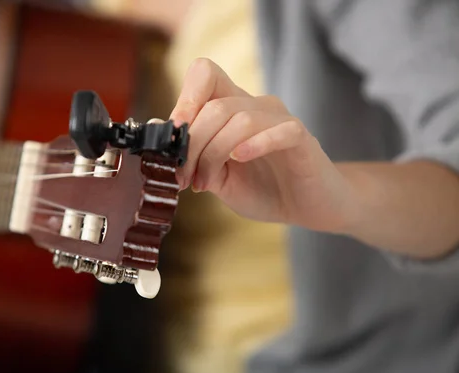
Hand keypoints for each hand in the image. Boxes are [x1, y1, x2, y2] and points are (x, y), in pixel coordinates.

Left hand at [170, 58, 355, 231]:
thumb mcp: (218, 176)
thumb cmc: (263, 188)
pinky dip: (255, 144)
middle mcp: (255, 106)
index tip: (173, 137)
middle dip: (192, 145)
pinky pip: (279, 130)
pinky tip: (239, 159)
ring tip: (206, 183)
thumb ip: (193, 154)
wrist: (307, 206)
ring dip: (214, 154)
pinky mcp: (301, 138)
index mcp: (232, 108)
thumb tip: (158, 129)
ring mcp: (279, 119)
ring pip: (239, 119)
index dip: (185, 98)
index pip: (205, 73)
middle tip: (184, 178)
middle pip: (214, 106)